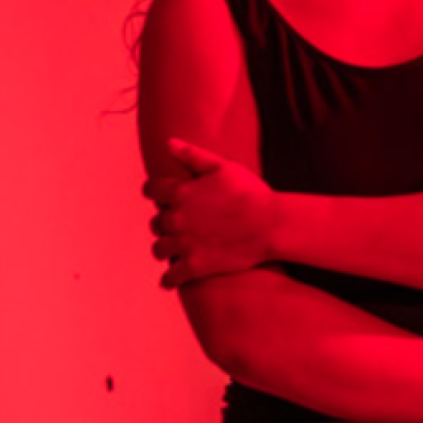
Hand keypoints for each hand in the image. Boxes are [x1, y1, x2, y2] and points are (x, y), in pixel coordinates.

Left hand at [143, 139, 276, 288]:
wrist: (271, 224)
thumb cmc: (250, 192)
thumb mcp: (222, 166)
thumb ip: (192, 155)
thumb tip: (168, 142)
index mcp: (181, 192)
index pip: (151, 190)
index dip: (155, 192)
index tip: (160, 197)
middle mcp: (177, 218)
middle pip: (156, 222)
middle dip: (165, 222)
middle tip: (178, 225)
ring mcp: (185, 243)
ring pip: (160, 249)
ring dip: (165, 248)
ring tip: (175, 250)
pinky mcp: (196, 266)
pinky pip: (172, 276)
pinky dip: (169, 280)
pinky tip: (171, 280)